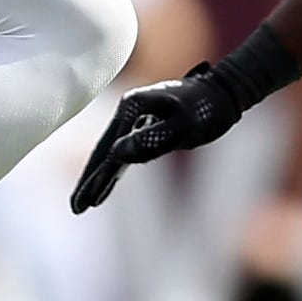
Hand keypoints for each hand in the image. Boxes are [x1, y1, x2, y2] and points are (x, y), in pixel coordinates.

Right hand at [72, 56, 263, 211]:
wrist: (226, 92)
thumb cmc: (208, 108)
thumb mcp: (184, 126)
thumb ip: (152, 140)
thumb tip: (118, 156)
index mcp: (131, 108)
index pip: (107, 150)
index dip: (94, 178)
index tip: (83, 202)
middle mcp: (128, 110)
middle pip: (102, 150)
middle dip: (88, 180)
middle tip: (75, 208)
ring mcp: (136, 117)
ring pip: (112, 152)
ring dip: (99, 176)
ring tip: (86, 203)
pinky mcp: (148, 125)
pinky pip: (125, 151)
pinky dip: (115, 169)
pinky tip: (109, 183)